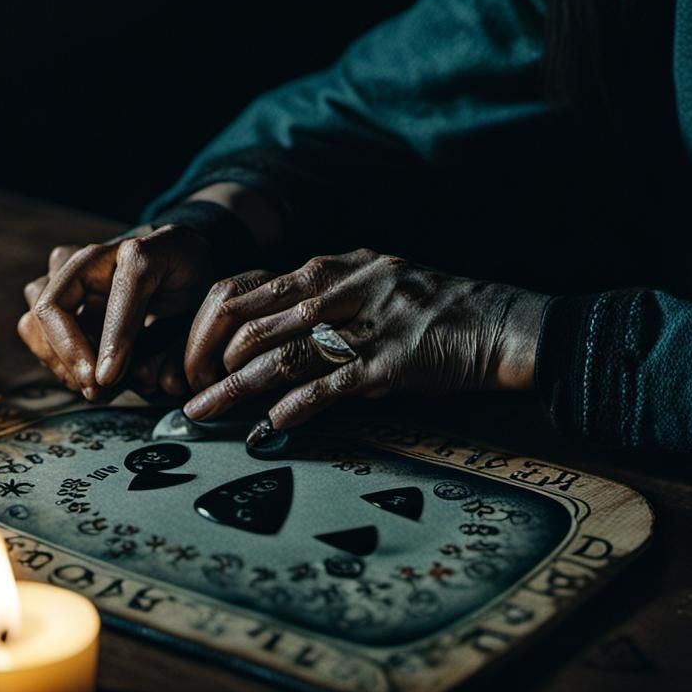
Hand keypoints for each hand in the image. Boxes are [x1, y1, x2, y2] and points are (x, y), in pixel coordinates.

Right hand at [17, 224, 266, 399]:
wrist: (174, 258)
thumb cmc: (187, 281)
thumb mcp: (199, 305)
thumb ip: (176, 342)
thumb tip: (146, 382)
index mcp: (138, 253)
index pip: (119, 292)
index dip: (112, 340)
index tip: (108, 379)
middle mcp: (94, 257)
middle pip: (53, 305)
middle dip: (69, 354)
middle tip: (95, 388)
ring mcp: (69, 273)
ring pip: (35, 315)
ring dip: (55, 358)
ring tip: (87, 384)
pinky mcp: (58, 291)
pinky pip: (34, 326)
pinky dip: (52, 355)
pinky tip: (82, 373)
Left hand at [181, 247, 549, 431]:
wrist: (501, 322)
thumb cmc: (435, 308)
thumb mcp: (376, 284)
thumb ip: (328, 301)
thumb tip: (275, 336)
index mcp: (338, 266)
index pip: (254, 288)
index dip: (216, 324)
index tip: (195, 357)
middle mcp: (348, 285)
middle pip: (259, 320)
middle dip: (214, 358)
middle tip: (189, 391)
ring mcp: (370, 320)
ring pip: (287, 351)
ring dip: (239, 386)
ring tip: (205, 412)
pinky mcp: (395, 359)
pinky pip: (334, 383)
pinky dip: (296, 406)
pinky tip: (270, 426)